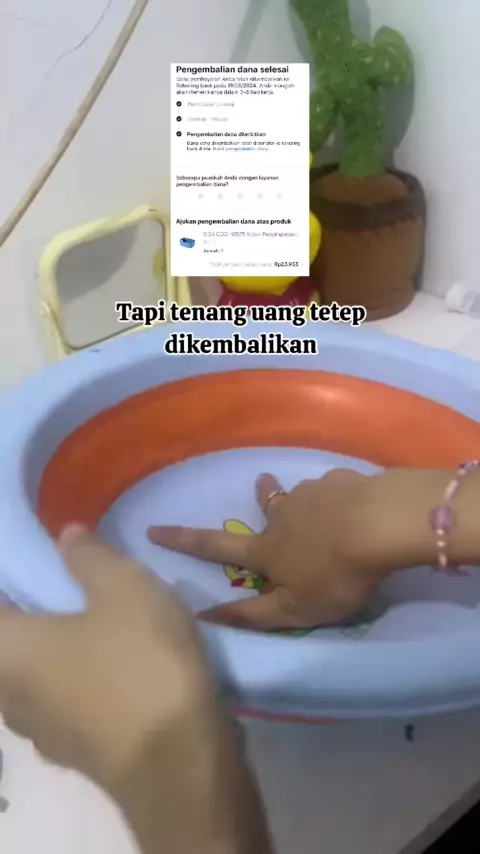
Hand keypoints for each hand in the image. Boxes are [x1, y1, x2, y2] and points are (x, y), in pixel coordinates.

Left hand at [0, 525, 214, 790]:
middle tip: (69, 580)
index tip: (41, 558)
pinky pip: (62, 699)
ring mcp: (38, 729)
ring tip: (98, 619)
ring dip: (56, 647)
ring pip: (34, 674)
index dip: (14, 578)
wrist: (180, 763)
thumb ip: (89, 556)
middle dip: (32, 612)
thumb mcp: (125, 589)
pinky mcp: (72, 751)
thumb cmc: (140, 664)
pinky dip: (79, 676)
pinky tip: (117, 663)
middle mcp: (7, 693)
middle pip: (8, 642)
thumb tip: (65, 535)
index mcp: (6, 649)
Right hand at [148, 470, 387, 631]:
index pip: (216, 546)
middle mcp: (284, 515)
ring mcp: (315, 493)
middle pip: (267, 506)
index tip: (154, 528)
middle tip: (261, 483)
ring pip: (303, 495)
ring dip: (304, 499)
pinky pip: (337, 487)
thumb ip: (251, 615)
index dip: (184, 540)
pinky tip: (357, 502)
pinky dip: (340, 495)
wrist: (380, 524)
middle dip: (262, 498)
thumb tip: (203, 616)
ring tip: (319, 503)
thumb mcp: (293, 610)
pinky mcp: (346, 481)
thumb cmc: (336, 574)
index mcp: (268, 549)